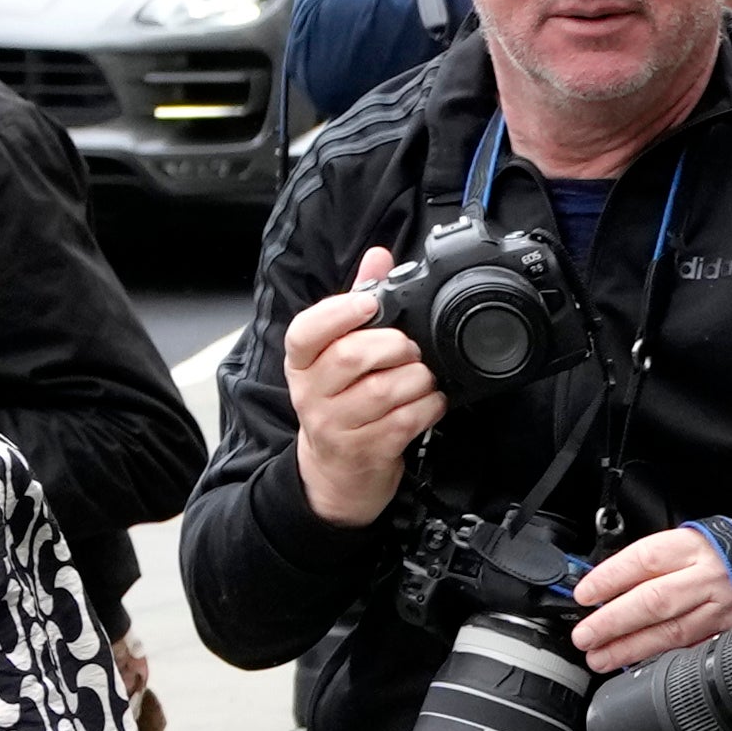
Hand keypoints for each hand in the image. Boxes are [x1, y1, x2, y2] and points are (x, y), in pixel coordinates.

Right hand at [283, 258, 444, 522]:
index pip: (306, 331)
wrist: (335, 473)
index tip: (369, 304)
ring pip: (385, 390)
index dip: (340, 313)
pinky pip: (406, 420)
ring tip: (422, 377)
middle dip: (395, 346)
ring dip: (417, 378)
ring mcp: (337, 425)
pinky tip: (429, 401)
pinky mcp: (366, 451)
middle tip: (410, 349)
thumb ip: (356, 304)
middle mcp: (312, 393)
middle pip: (354, 355)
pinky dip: (428, 406)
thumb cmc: (340, 403)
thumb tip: (378, 256)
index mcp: (301, 362)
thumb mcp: (336, 355)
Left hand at [567, 518, 731, 672]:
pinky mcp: (731, 634)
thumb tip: (620, 576)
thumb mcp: (708, 535)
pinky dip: (663, 660)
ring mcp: (722, 609)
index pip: (645, 559)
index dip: (611, 577)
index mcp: (698, 545)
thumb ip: (668, 554)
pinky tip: (639, 667)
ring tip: (601, 657)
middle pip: (652, 600)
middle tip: (585, 635)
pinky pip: (691, 649)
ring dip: (630, 647)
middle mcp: (709, 576)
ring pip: (669, 631)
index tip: (586, 593)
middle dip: (613, 621)